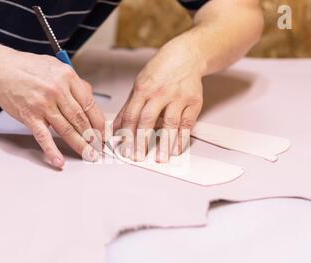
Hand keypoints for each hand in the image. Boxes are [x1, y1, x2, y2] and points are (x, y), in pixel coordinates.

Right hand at [0, 51, 104, 168]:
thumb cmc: (27, 67)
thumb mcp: (56, 66)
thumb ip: (74, 83)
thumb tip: (89, 100)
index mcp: (67, 77)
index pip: (89, 104)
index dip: (98, 121)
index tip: (103, 132)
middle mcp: (57, 90)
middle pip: (80, 119)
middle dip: (93, 136)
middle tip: (100, 147)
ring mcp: (43, 104)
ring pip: (66, 129)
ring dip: (80, 145)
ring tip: (89, 155)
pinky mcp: (29, 116)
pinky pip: (43, 137)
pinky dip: (52, 150)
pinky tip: (59, 161)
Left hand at [113, 38, 203, 162]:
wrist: (186, 56)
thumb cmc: (161, 72)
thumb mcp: (140, 85)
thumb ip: (129, 108)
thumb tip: (117, 128)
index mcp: (144, 88)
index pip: (132, 115)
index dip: (127, 134)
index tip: (124, 149)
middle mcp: (161, 93)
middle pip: (148, 120)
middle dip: (141, 141)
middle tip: (137, 157)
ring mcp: (178, 97)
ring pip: (170, 123)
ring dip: (164, 143)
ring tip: (160, 158)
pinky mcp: (194, 102)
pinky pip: (187, 123)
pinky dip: (182, 138)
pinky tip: (176, 149)